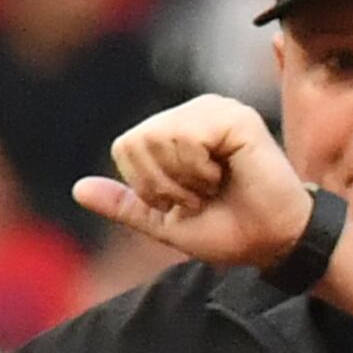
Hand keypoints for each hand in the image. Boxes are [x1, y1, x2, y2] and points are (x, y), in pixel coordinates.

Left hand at [74, 96, 312, 270]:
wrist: (276, 242)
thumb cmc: (231, 231)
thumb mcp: (167, 221)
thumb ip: (126, 204)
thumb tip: (77, 190)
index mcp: (175, 131)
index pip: (125, 147)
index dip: (147, 186)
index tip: (186, 200)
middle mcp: (193, 113)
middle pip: (137, 142)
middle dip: (164, 184)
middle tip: (202, 195)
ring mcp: (214, 110)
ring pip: (159, 137)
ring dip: (185, 179)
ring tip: (215, 186)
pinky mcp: (234, 117)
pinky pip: (186, 137)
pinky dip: (200, 169)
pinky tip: (227, 174)